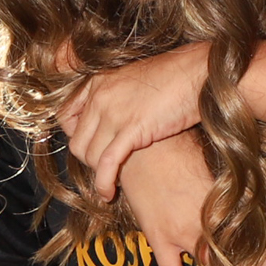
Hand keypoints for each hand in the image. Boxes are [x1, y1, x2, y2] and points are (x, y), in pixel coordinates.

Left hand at [61, 44, 209, 198]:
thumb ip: (117, 98)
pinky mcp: (131, 129)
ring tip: (112, 180)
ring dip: (98, 173)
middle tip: (106, 169)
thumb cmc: (176, 78)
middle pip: (77, 141)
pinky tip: (109, 193)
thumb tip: (114, 120)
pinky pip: (106, 163)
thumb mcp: (135, 81)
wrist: (200, 73)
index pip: (66, 116)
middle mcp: (100, 95)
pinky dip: (104, 182)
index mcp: (99, 82)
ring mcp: (114, 112)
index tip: (90, 149)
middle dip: (89, 161)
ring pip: (89, 155)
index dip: (76, 137)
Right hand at [121, 135, 265, 265]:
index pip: (265, 237)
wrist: (143, 147)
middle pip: (248, 257)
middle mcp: (209, 224)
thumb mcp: (220, 168)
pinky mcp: (158, 238)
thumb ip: (241, 192)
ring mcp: (182, 234)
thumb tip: (265, 208)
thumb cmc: (183, 149)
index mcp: (227, 204)